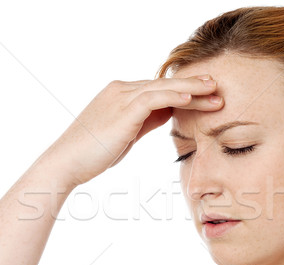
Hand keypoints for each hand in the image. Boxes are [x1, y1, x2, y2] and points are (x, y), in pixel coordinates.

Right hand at [54, 74, 223, 185]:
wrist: (65, 163)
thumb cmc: (92, 153)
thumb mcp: (125, 133)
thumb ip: (146, 120)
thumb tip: (168, 113)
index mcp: (120, 94)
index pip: (159, 88)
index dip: (184, 91)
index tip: (207, 95)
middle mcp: (120, 90)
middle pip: (164, 84)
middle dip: (193, 85)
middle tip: (218, 86)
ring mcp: (120, 98)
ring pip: (162, 87)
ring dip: (191, 89)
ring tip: (214, 90)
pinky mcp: (122, 111)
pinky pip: (153, 98)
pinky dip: (174, 96)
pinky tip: (192, 98)